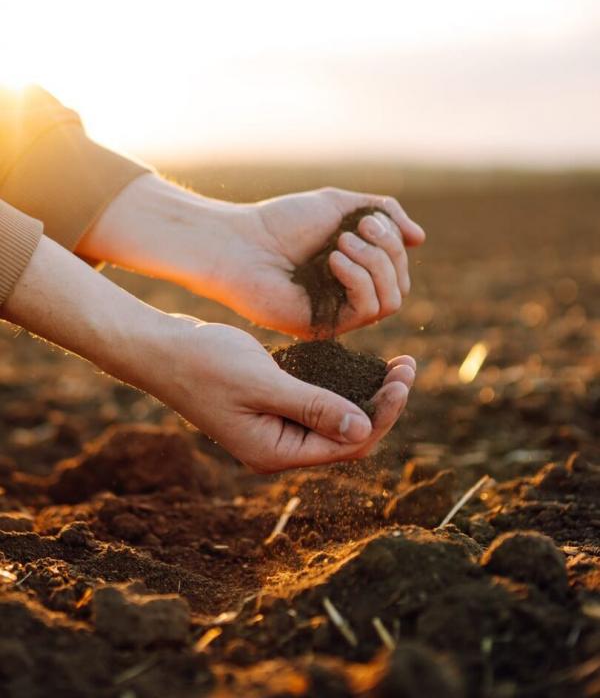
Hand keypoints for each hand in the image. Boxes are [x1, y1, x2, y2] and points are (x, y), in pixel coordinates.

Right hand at [3, 237, 415, 472]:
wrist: (161, 350)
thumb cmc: (205, 364)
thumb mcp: (262, 383)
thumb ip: (313, 406)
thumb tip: (364, 428)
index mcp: (277, 452)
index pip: (348, 444)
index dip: (383, 415)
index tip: (403, 379)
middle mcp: (280, 446)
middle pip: (348, 435)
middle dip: (382, 404)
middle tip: (407, 366)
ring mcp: (276, 427)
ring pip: (336, 418)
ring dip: (367, 394)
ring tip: (396, 364)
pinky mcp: (272, 406)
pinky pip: (318, 402)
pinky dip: (342, 385)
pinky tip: (360, 364)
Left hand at [226, 187, 424, 335]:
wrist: (240, 242)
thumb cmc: (282, 222)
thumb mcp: (340, 205)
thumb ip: (383, 213)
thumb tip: (420, 239)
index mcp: (355, 270)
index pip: (399, 267)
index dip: (394, 242)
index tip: (367, 219)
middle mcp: (350, 295)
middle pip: (401, 285)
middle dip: (388, 251)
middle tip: (357, 229)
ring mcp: (339, 314)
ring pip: (392, 301)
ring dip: (375, 265)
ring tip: (341, 243)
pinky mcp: (326, 327)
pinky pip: (368, 311)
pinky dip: (359, 280)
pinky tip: (334, 260)